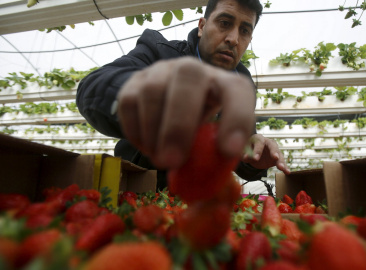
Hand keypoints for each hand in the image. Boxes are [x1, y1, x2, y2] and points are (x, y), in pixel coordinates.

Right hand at [116, 57, 255, 168]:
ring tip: (160, 159)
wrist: (168, 100)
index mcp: (224, 82)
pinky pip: (129, 102)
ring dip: (153, 132)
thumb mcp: (215, 135)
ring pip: (152, 91)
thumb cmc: (200, 124)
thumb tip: (211, 180)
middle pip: (188, 76)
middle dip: (179, 124)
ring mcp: (161, 71)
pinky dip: (135, 131)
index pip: (236, 90)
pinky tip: (147, 147)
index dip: (236, 118)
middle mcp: (194, 68)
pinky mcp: (134, 81)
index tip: (228, 152)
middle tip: (172, 163)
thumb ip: (217, 155)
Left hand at [242, 134, 289, 173]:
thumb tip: (246, 157)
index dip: (258, 150)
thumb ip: (245, 154)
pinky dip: (284, 167)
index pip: (259, 142)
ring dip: (281, 161)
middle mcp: (268, 142)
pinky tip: (287, 172)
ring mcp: (274, 150)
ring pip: (279, 155)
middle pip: (273, 146)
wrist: (252, 154)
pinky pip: (281, 162)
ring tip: (282, 168)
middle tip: (275, 157)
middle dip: (274, 151)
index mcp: (259, 138)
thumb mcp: (244, 152)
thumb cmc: (247, 150)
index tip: (256, 159)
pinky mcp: (277, 158)